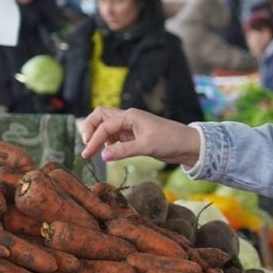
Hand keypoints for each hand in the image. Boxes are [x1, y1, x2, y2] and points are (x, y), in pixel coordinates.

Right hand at [79, 107, 201, 167]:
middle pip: (99, 116)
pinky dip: (107, 142)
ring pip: (106, 126)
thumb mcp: (147, 146)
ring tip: (93, 151)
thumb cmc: (171, 141)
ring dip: (97, 135)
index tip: (87, 155)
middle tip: (85, 146)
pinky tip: (108, 152)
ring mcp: (130, 127)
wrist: (188, 145)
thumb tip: (102, 155)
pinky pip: (114, 136)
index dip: (93, 140)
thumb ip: (124, 150)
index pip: (104, 126)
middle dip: (89, 129)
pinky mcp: (133, 136)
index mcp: (130, 116)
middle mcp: (128, 119)